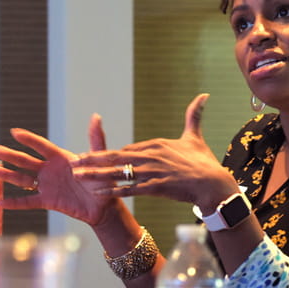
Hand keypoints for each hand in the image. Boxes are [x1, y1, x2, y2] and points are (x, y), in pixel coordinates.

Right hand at [0, 113, 118, 225]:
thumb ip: (96, 139)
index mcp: (62, 158)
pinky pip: (27, 202)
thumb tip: (96, 116)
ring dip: (5, 175)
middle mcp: (50, 170)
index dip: (29, 139)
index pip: (42, 146)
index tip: (14, 131)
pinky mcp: (48, 201)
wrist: (104, 205)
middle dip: (8, 155)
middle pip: (25, 161)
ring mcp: (47, 186)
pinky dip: (13, 202)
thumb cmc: (104, 180)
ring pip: (22, 179)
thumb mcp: (100, 159)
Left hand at [71, 94, 237, 209]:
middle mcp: (152, 156)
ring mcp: (153, 172)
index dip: (109, 155)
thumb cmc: (205, 162)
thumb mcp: (195, 137)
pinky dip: (113, 190)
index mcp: (158, 144)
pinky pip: (129, 188)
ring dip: (96, 174)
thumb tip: (203, 95)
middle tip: (74, 161)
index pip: (128, 149)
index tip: (92, 156)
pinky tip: (98, 192)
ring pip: (118, 172)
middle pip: (117, 157)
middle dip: (93, 160)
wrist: (214, 184)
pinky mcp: (156, 186)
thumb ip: (194, 115)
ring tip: (78, 176)